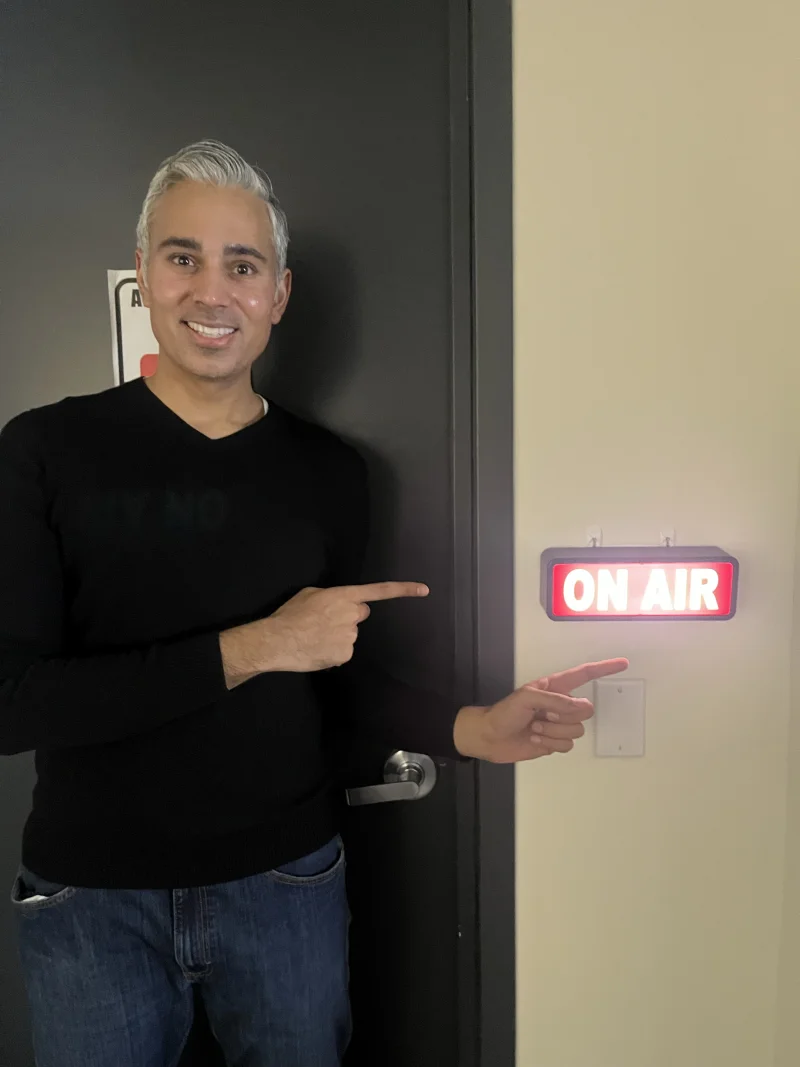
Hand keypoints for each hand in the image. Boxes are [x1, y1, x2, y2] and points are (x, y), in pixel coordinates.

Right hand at [221, 582, 429, 685]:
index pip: (378, 591)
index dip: (403, 590)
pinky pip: (344, 652)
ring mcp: (350, 636)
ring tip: (315, 637)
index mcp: (343, 595)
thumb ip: (331, 597)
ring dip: (338, 636)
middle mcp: (351, 614)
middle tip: (325, 622)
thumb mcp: (309, 594)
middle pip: (359, 615)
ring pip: (350, 635)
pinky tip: (317, 649)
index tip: (424, 590)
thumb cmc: (290, 614)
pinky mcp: (346, 654)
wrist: (278, 640)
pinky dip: (333, 652)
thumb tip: (337, 607)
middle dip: (348, 618)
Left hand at [453, 658, 628, 762]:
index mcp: (554, 687)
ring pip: (577, 730)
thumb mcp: (527, 698)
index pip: (584, 674)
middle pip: (586, 709)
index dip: (604, 668)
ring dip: (553, 732)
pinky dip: (551, 744)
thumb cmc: (504, 712)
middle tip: (542, 715)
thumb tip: (579, 707)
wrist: (490, 737)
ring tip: (533, 728)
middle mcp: (560, 704)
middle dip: (565, 715)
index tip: (622, 664)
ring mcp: (558, 724)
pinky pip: (568, 746)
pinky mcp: (555, 742)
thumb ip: (556, 700)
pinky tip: (535, 739)